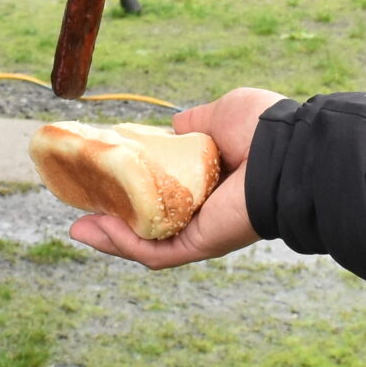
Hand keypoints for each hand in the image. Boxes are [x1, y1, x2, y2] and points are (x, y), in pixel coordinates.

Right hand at [70, 88, 282, 268]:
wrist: (286, 150)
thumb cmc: (262, 127)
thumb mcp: (218, 115)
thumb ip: (192, 125)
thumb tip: (170, 129)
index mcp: (211, 182)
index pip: (165, 194)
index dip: (133, 192)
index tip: (104, 183)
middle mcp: (206, 211)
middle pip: (150, 225)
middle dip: (113, 224)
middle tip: (81, 218)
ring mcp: (203, 232)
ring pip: (147, 244)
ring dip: (110, 239)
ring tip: (78, 229)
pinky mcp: (200, 245)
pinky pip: (156, 251)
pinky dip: (125, 244)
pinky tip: (98, 229)